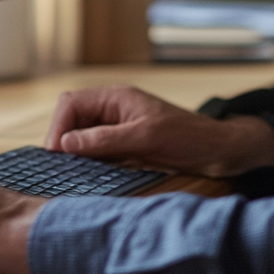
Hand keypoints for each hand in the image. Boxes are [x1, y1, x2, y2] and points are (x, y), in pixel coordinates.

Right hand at [45, 86, 273, 176]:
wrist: (217, 152)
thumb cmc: (187, 138)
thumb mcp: (144, 139)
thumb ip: (104, 140)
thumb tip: (65, 144)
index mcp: (116, 97)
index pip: (71, 103)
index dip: (58, 127)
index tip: (55, 154)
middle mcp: (113, 109)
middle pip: (72, 118)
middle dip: (62, 140)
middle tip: (59, 168)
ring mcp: (118, 127)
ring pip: (81, 136)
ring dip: (73, 153)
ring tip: (69, 174)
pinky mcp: (125, 145)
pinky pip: (96, 151)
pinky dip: (88, 162)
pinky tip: (87, 176)